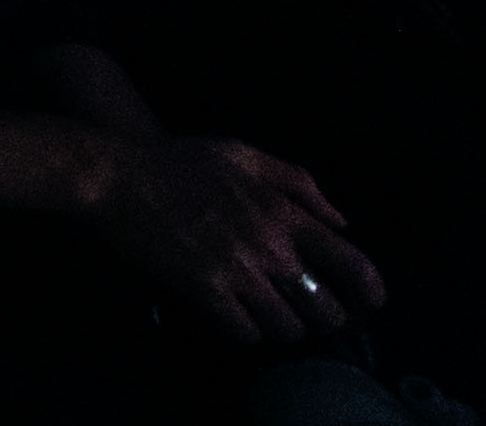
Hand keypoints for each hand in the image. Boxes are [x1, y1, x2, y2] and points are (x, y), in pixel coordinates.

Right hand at [79, 131, 379, 351]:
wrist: (115, 176)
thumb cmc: (179, 161)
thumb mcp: (242, 153)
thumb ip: (297, 181)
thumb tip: (340, 221)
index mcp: (285, 213)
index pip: (354, 265)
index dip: (371, 294)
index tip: (366, 304)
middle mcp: (270, 247)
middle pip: (326, 311)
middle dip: (323, 318)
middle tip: (307, 312)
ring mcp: (237, 271)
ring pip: (288, 329)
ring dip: (283, 327)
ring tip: (269, 316)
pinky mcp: (204, 290)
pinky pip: (245, 332)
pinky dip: (246, 331)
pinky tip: (235, 316)